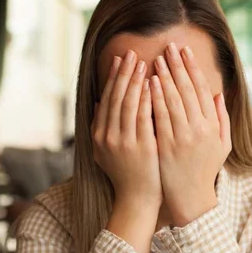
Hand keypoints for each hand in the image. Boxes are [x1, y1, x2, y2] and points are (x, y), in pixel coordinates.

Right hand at [93, 50, 160, 252]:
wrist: (136, 200)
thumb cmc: (126, 174)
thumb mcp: (105, 151)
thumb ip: (102, 126)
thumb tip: (99, 102)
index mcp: (99, 135)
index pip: (107, 99)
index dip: (114, 77)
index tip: (121, 59)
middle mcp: (107, 136)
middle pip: (116, 97)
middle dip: (124, 73)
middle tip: (131, 52)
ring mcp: (123, 142)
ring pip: (128, 103)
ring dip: (135, 80)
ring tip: (142, 61)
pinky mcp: (140, 147)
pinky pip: (143, 116)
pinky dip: (147, 98)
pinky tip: (153, 83)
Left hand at [151, 42, 231, 226]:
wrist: (191, 198)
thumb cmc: (204, 170)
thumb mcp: (222, 145)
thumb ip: (222, 119)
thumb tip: (219, 94)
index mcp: (212, 125)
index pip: (202, 89)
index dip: (193, 68)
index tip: (185, 52)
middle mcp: (200, 129)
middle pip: (188, 90)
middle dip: (177, 66)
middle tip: (169, 47)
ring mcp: (184, 137)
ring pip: (174, 100)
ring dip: (165, 77)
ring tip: (157, 59)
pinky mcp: (168, 145)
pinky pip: (160, 117)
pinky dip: (156, 98)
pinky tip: (150, 83)